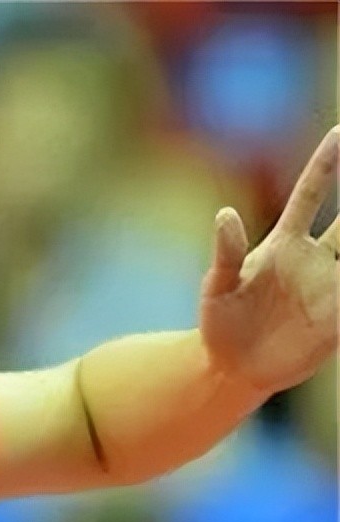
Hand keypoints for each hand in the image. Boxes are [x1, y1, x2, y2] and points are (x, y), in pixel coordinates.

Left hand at [199, 126, 338, 393]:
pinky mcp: (338, 320)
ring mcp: (331, 287)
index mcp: (285, 243)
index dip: (325, 164)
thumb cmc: (220, 321)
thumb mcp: (217, 287)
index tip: (338, 132)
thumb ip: (226, 253)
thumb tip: (224, 214)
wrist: (231, 367)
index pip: (311, 194)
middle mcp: (316, 259)